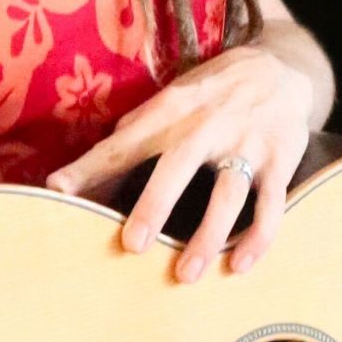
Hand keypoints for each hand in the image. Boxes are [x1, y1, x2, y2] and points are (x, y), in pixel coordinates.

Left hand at [46, 35, 317, 282]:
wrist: (283, 68)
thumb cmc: (214, 91)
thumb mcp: (175, 94)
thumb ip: (139, 127)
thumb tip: (92, 163)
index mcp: (173, 109)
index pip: (125, 141)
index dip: (91, 166)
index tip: (58, 190)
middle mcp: (208, 125)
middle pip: (178, 167)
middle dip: (154, 206)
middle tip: (132, 246)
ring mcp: (247, 145)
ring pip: (228, 195)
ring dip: (207, 236)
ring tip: (186, 273)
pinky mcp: (279, 162)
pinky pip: (270, 205)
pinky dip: (257, 238)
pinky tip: (238, 266)